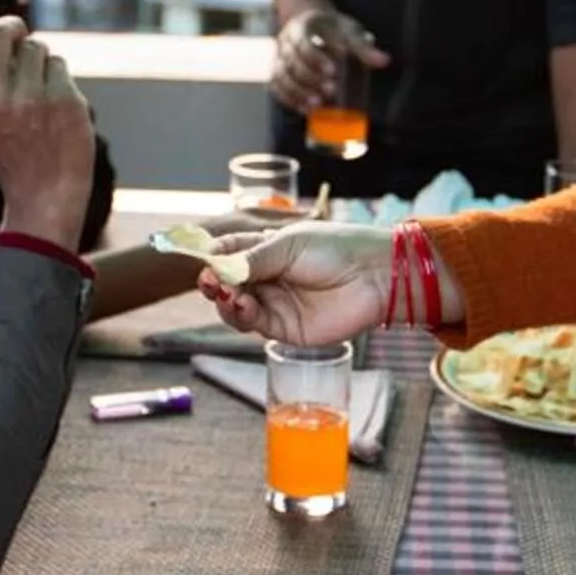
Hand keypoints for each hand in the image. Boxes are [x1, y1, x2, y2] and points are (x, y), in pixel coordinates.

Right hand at [0, 18, 93, 238]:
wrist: (46, 193)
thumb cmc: (9, 155)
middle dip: (10, 27)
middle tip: (18, 36)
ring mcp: (31, 97)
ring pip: (34, 46)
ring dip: (38, 59)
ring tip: (37, 88)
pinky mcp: (63, 99)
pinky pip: (57, 64)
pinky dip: (57, 77)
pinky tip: (55, 102)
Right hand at [198, 221, 399, 340]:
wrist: (374, 277)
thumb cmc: (335, 249)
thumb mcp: (288, 245)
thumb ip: (251, 259)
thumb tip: (217, 269)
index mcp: (267, 250)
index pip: (228, 253)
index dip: (212, 257)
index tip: (201, 259)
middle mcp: (267, 278)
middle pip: (226, 283)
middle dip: (214, 282)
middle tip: (209, 282)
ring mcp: (275, 304)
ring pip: (234, 307)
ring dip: (225, 301)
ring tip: (228, 293)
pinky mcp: (284, 329)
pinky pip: (253, 324)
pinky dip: (242, 315)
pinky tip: (243, 304)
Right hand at [269, 6, 390, 113]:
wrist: (310, 21)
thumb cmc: (333, 28)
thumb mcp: (349, 31)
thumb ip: (364, 47)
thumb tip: (384, 61)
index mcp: (303, 26)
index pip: (304, 43)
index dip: (315, 58)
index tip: (332, 72)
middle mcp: (286, 41)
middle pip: (292, 62)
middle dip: (310, 79)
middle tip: (330, 91)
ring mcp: (279, 57)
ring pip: (281, 76)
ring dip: (297, 92)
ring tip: (316, 105)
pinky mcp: (278, 70)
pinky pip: (277, 86)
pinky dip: (289, 99)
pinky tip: (305, 110)